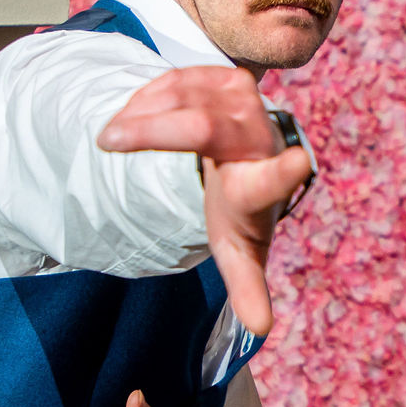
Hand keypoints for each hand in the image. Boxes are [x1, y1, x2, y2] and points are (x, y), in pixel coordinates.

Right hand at [96, 67, 312, 335]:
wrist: (244, 165)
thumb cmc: (237, 213)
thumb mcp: (238, 251)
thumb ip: (247, 287)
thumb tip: (262, 328)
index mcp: (261, 189)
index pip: (272, 183)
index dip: (282, 175)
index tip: (299, 164)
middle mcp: (260, 140)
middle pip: (206, 127)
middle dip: (153, 132)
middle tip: (106, 141)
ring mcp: (248, 104)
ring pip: (188, 94)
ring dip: (142, 114)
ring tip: (114, 135)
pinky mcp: (230, 80)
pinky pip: (183, 77)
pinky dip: (150, 95)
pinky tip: (134, 114)